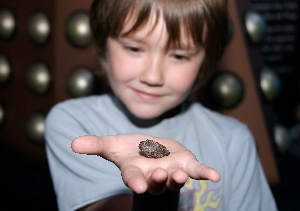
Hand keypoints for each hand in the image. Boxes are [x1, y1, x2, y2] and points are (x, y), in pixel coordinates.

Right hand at [71, 133, 219, 194]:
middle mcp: (153, 175)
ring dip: (177, 177)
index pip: (133, 177)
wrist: (154, 152)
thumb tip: (73, 143)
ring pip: (174, 178)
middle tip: (160, 175)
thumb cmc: (132, 150)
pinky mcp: (186, 165)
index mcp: (135, 170)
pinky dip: (205, 174)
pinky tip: (215, 177)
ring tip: (179, 174)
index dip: (135, 181)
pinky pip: (196, 171)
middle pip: (155, 181)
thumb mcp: (112, 145)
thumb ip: (95, 145)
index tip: (137, 185)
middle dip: (157, 180)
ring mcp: (171, 171)